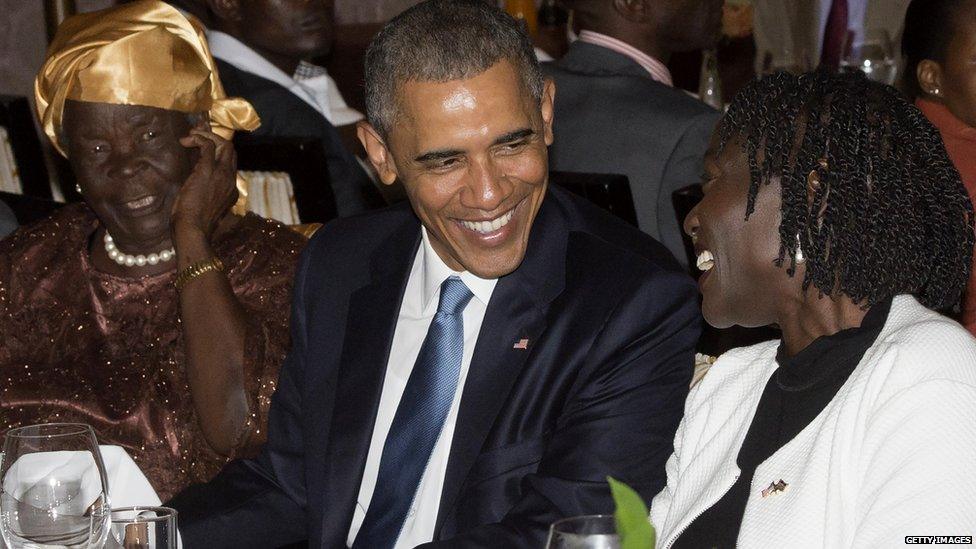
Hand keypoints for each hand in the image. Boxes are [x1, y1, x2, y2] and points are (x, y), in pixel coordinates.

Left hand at [172, 118, 238, 238]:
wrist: (192, 230)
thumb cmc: (193, 224)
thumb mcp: (205, 208)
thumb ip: (206, 195)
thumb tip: (196, 186)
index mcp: (231, 190)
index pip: (230, 165)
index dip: (218, 153)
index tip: (202, 151)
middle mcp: (230, 180)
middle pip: (231, 151)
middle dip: (215, 139)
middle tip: (196, 137)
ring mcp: (221, 174)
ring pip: (224, 144)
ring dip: (207, 135)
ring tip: (190, 135)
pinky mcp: (207, 170)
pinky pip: (208, 145)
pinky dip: (198, 138)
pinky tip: (186, 140)